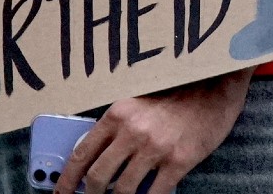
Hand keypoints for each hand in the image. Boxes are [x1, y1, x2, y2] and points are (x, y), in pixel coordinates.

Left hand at [57, 70, 253, 193]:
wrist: (213, 90)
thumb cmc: (176, 96)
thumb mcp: (138, 104)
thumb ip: (116, 127)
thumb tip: (93, 159)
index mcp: (118, 114)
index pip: (81, 153)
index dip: (67, 179)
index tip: (59, 192)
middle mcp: (132, 131)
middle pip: (98, 177)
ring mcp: (155, 148)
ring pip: (124, 190)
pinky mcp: (178, 161)